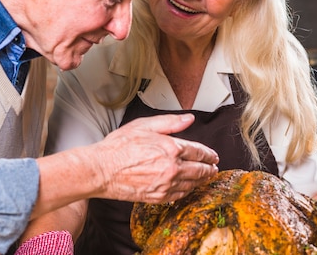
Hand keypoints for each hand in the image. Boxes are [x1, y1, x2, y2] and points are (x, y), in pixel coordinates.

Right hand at [94, 113, 218, 202]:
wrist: (102, 169)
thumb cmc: (119, 146)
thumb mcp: (145, 125)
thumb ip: (170, 123)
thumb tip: (189, 119)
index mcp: (172, 148)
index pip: (199, 152)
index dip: (209, 154)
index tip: (213, 156)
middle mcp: (172, 168)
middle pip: (199, 170)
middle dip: (209, 169)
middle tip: (214, 168)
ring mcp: (166, 184)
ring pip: (191, 184)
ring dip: (201, 180)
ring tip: (205, 177)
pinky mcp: (157, 197)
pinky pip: (179, 195)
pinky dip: (187, 191)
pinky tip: (188, 188)